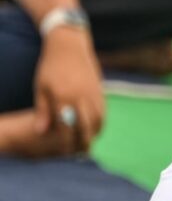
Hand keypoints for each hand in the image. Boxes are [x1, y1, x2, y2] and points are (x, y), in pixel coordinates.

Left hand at [33, 27, 104, 153]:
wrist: (70, 46)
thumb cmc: (51, 67)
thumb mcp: (41, 87)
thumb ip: (42, 111)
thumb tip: (40, 132)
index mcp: (63, 98)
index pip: (66, 129)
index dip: (66, 143)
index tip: (64, 151)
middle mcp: (80, 99)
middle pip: (85, 130)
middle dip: (83, 144)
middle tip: (80, 154)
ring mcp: (93, 96)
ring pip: (97, 124)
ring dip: (93, 136)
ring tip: (87, 143)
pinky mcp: (101, 94)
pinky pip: (102, 116)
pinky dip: (99, 126)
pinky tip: (93, 130)